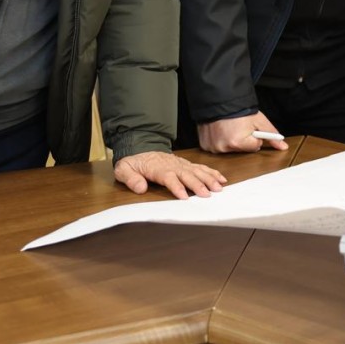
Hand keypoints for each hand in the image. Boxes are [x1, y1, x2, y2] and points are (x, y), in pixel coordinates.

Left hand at [113, 151, 227, 199]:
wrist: (141, 147)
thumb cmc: (133, 162)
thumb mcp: (123, 169)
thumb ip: (130, 178)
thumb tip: (140, 188)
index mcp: (157, 168)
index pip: (169, 177)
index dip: (177, 186)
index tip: (184, 196)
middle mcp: (172, 165)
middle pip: (187, 174)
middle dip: (198, 184)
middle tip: (208, 194)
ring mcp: (181, 164)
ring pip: (197, 171)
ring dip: (208, 179)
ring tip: (218, 188)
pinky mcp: (187, 165)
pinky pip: (201, 168)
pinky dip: (212, 173)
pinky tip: (221, 179)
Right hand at [197, 113, 289, 153]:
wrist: (218, 99)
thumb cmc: (239, 109)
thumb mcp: (259, 120)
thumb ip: (272, 135)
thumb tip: (283, 147)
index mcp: (238, 142)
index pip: (255, 146)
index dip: (255, 136)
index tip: (249, 127)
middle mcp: (223, 147)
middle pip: (242, 149)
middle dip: (243, 139)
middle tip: (238, 126)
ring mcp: (212, 147)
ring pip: (229, 149)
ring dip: (231, 140)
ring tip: (228, 127)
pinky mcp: (205, 145)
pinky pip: (217, 147)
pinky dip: (219, 140)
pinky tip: (220, 130)